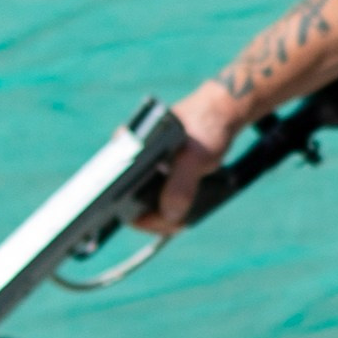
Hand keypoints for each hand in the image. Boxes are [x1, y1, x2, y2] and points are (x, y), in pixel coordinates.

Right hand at [134, 82, 244, 233]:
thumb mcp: (195, 156)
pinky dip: (166, 207)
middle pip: (128, 201)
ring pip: (143, 201)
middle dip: (153, 218)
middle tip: (178, 224)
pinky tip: (180, 213)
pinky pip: (154, 196)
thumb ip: (182, 184)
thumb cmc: (206, 127)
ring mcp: (141, 164)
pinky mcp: (155, 170)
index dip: (136, 214)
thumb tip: (170, 215)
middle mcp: (128, 155)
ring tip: (181, 220)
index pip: (116, 191)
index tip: (160, 223)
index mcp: (126, 146)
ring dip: (161, 215)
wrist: (222, 113)